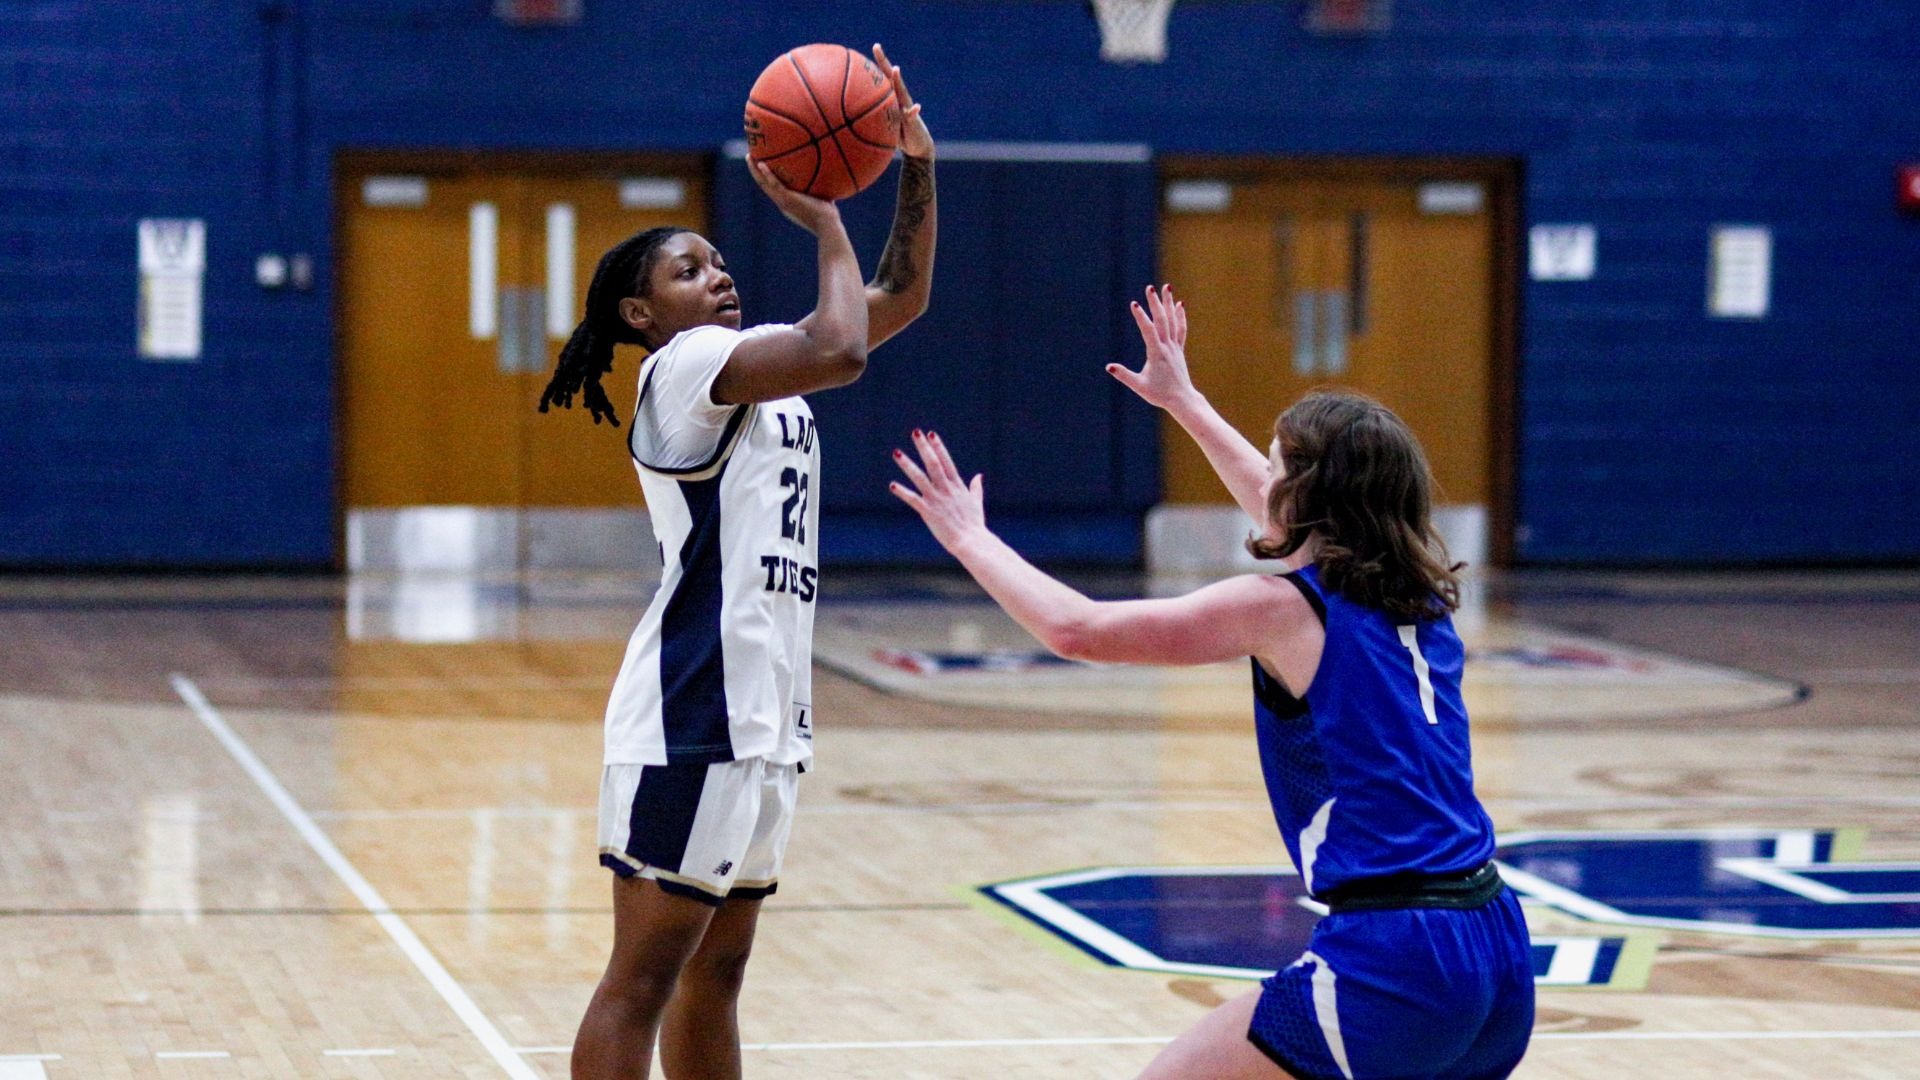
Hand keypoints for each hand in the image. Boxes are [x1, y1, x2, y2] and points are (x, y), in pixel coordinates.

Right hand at [749, 159, 841, 233]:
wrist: (828, 226)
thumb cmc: (829, 216)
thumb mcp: (823, 198)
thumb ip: (821, 186)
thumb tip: (828, 172)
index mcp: (787, 203)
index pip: (772, 188)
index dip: (765, 177)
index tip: (762, 165)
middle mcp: (781, 202)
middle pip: (763, 185)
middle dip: (755, 171)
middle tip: (750, 157)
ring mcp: (782, 201)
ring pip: (763, 184)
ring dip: (754, 170)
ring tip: (749, 156)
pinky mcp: (787, 199)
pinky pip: (774, 184)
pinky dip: (766, 174)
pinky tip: (761, 163)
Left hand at [872, 43, 932, 159]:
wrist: (918, 147)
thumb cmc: (897, 136)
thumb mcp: (882, 127)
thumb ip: (870, 121)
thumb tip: (847, 122)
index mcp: (891, 98)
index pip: (882, 78)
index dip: (876, 62)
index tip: (872, 47)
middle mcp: (900, 99)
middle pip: (890, 77)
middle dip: (883, 61)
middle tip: (875, 46)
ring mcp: (907, 108)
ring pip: (902, 92)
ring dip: (898, 81)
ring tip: (895, 70)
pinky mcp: (914, 121)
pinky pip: (912, 116)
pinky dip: (914, 111)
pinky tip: (916, 107)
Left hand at [889, 429, 985, 550]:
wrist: (971, 541)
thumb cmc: (974, 524)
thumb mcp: (976, 503)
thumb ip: (976, 488)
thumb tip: (979, 476)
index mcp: (957, 486)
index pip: (946, 461)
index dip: (938, 447)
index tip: (931, 434)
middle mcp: (946, 489)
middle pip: (933, 463)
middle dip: (924, 447)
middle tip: (915, 433)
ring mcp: (936, 499)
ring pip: (919, 477)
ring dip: (907, 464)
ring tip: (896, 452)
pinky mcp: (928, 512)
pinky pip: (913, 499)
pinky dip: (902, 492)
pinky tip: (892, 485)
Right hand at [1107, 284, 1198, 411]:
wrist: (1181, 399)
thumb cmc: (1159, 394)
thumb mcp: (1139, 386)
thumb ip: (1124, 375)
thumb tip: (1109, 367)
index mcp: (1157, 354)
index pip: (1149, 331)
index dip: (1141, 317)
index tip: (1134, 304)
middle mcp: (1167, 347)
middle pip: (1162, 320)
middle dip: (1155, 303)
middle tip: (1149, 287)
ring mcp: (1175, 347)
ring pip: (1172, 321)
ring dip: (1169, 303)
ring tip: (1167, 287)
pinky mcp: (1178, 350)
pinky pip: (1180, 329)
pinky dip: (1180, 316)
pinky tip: (1179, 305)